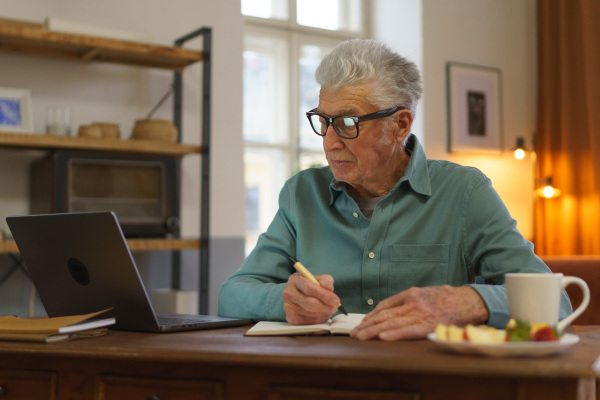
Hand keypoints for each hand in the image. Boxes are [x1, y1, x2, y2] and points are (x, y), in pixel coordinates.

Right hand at [283, 273, 340, 324]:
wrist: (296, 294)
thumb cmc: (309, 285)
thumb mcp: (317, 279)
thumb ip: (325, 281)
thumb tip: (330, 289)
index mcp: (295, 280)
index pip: (309, 288)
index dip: (324, 296)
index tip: (336, 300)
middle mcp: (288, 293)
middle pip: (310, 304)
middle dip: (326, 307)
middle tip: (335, 307)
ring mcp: (288, 307)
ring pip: (312, 315)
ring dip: (324, 313)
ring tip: (328, 308)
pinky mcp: (291, 318)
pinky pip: (310, 322)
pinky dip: (320, 319)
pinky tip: (321, 313)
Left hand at [351, 285, 488, 340]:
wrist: (469, 301)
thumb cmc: (448, 298)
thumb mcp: (426, 293)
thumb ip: (410, 301)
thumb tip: (392, 311)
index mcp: (411, 293)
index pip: (385, 304)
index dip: (371, 315)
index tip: (363, 323)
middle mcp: (413, 302)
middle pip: (384, 314)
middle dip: (367, 324)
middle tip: (355, 333)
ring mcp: (420, 312)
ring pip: (391, 321)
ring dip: (374, 330)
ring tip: (361, 337)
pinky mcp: (429, 323)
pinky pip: (408, 330)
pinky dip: (394, 333)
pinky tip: (382, 337)